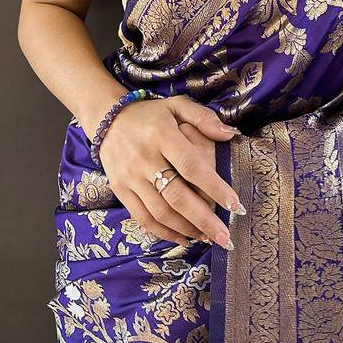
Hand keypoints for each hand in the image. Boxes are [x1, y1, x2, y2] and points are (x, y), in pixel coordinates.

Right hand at [98, 94, 241, 249]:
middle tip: (225, 236)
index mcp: (162, 134)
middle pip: (177, 196)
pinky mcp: (120, 190)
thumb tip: (230, 135)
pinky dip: (163, 232)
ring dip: (186, 229)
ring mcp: (130, 177)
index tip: (234, 204)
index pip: (191, 165)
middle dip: (204, 219)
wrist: (108, 120)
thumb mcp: (177, 104)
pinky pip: (143, 218)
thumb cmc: (151, 114)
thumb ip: (204, 117)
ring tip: (208, 237)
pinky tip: (183, 238)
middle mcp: (144, 158)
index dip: (214, 187)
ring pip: (160, 212)